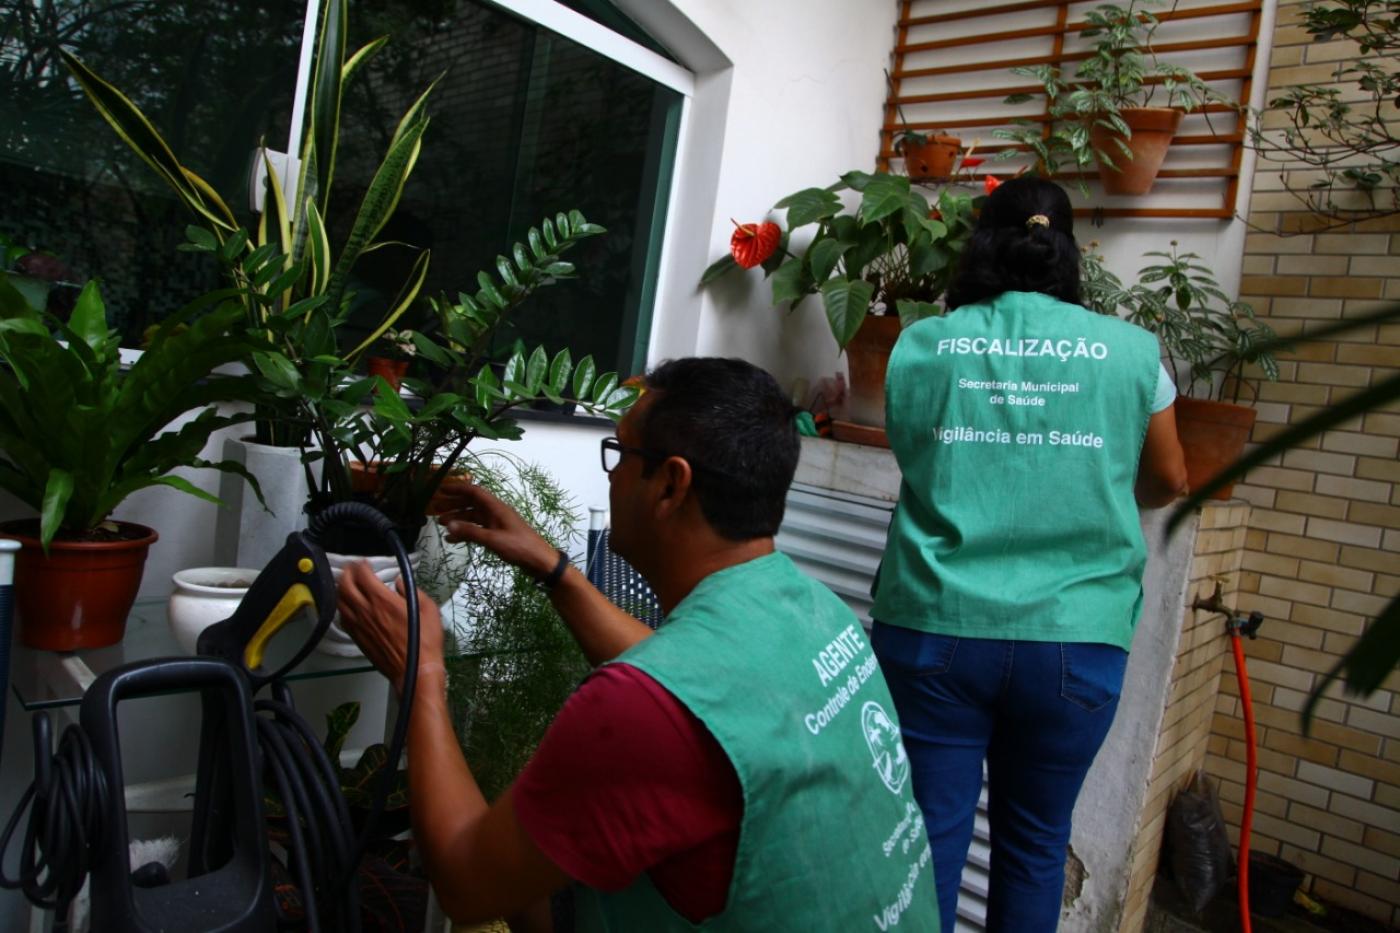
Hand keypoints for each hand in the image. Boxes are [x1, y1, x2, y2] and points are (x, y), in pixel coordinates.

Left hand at [336, 560, 444, 694]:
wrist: (414, 670)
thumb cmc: (425, 641)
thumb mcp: (428, 609)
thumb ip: (412, 591)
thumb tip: (399, 582)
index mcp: (383, 601)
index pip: (363, 576)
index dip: (361, 566)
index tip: (364, 562)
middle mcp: (366, 611)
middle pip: (345, 586)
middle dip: (346, 573)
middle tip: (351, 569)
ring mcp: (359, 625)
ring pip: (340, 602)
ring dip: (341, 589)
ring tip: (346, 584)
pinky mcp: (357, 638)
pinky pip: (342, 618)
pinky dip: (341, 607)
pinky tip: (347, 606)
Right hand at [434, 482, 561, 580]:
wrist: (539, 561)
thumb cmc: (519, 547)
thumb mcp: (493, 540)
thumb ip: (471, 532)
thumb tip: (448, 525)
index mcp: (497, 508)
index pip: (475, 492)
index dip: (457, 488)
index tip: (441, 489)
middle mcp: (496, 512)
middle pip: (471, 503)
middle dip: (453, 504)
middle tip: (435, 509)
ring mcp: (497, 524)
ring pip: (473, 517)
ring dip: (458, 518)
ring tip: (441, 524)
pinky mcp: (498, 535)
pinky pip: (478, 530)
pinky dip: (465, 532)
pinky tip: (452, 539)